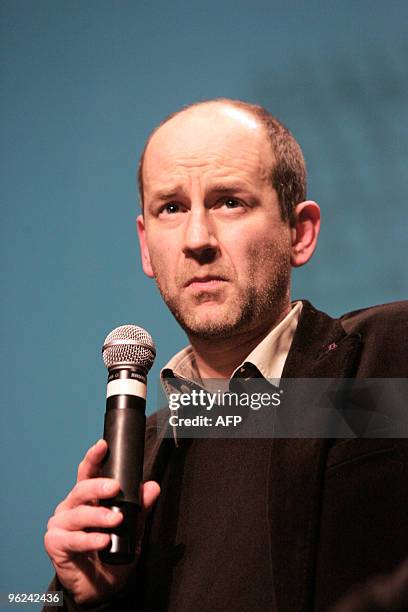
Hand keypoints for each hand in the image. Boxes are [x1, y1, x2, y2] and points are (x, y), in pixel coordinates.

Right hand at [44, 439, 159, 605]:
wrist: (100, 587)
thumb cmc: (112, 552)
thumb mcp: (132, 528)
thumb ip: (141, 508)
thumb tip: (152, 487)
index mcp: (87, 497)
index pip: (88, 472)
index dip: (94, 458)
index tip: (103, 445)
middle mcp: (71, 506)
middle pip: (82, 489)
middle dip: (98, 486)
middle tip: (115, 488)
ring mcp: (61, 524)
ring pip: (79, 514)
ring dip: (99, 516)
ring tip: (116, 520)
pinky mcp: (55, 543)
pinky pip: (72, 539)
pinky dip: (89, 539)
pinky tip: (102, 540)